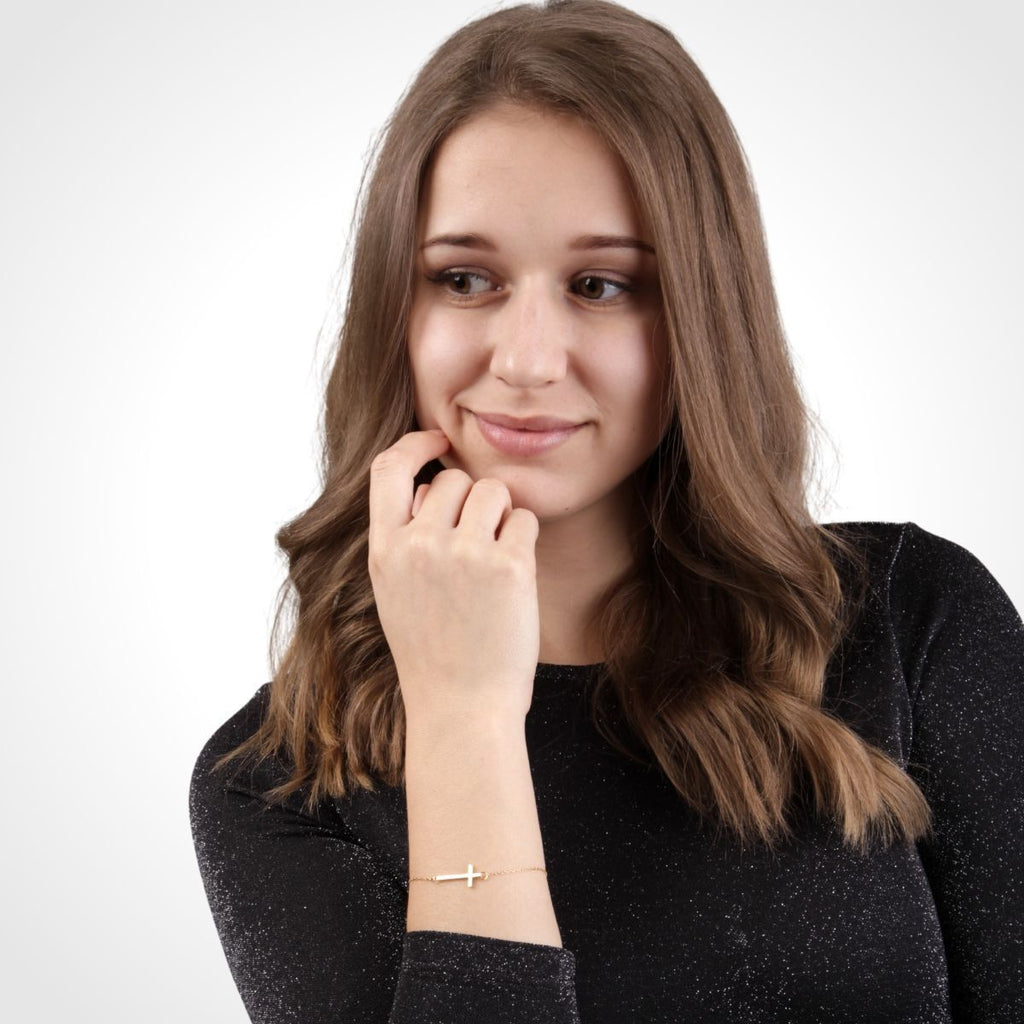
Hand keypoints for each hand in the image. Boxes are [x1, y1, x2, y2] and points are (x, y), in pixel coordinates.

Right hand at [368, 429, 540, 726]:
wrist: (463, 708)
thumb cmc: (434, 652)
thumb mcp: (396, 592)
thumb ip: (405, 538)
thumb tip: (429, 486)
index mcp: (384, 550)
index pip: (387, 469)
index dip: (414, 444)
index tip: (438, 441)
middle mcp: (419, 545)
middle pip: (453, 479)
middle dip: (471, 501)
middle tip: (477, 546)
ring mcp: (464, 553)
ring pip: (493, 491)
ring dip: (500, 517)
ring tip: (494, 563)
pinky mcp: (509, 565)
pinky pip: (524, 519)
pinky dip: (525, 540)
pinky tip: (513, 579)